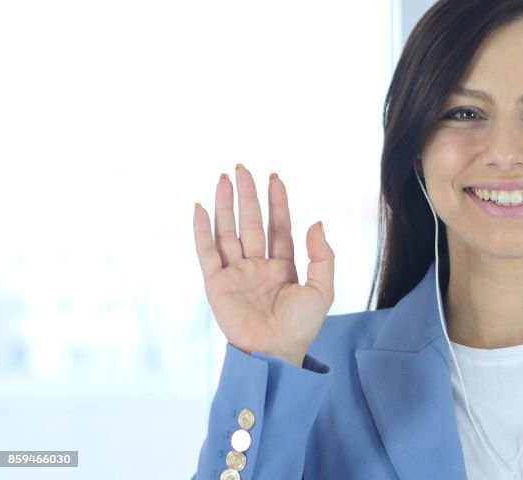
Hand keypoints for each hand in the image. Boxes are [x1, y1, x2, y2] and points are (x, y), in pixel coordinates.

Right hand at [192, 164, 333, 366]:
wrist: (275, 353)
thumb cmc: (300, 328)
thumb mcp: (322, 290)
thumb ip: (322, 256)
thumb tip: (315, 222)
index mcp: (283, 267)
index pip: (279, 227)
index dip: (277, 202)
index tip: (274, 177)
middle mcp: (257, 266)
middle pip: (251, 223)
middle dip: (248, 195)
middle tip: (242, 168)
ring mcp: (236, 274)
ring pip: (229, 231)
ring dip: (225, 205)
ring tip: (223, 178)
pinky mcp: (216, 284)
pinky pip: (207, 252)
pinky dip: (202, 230)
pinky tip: (200, 208)